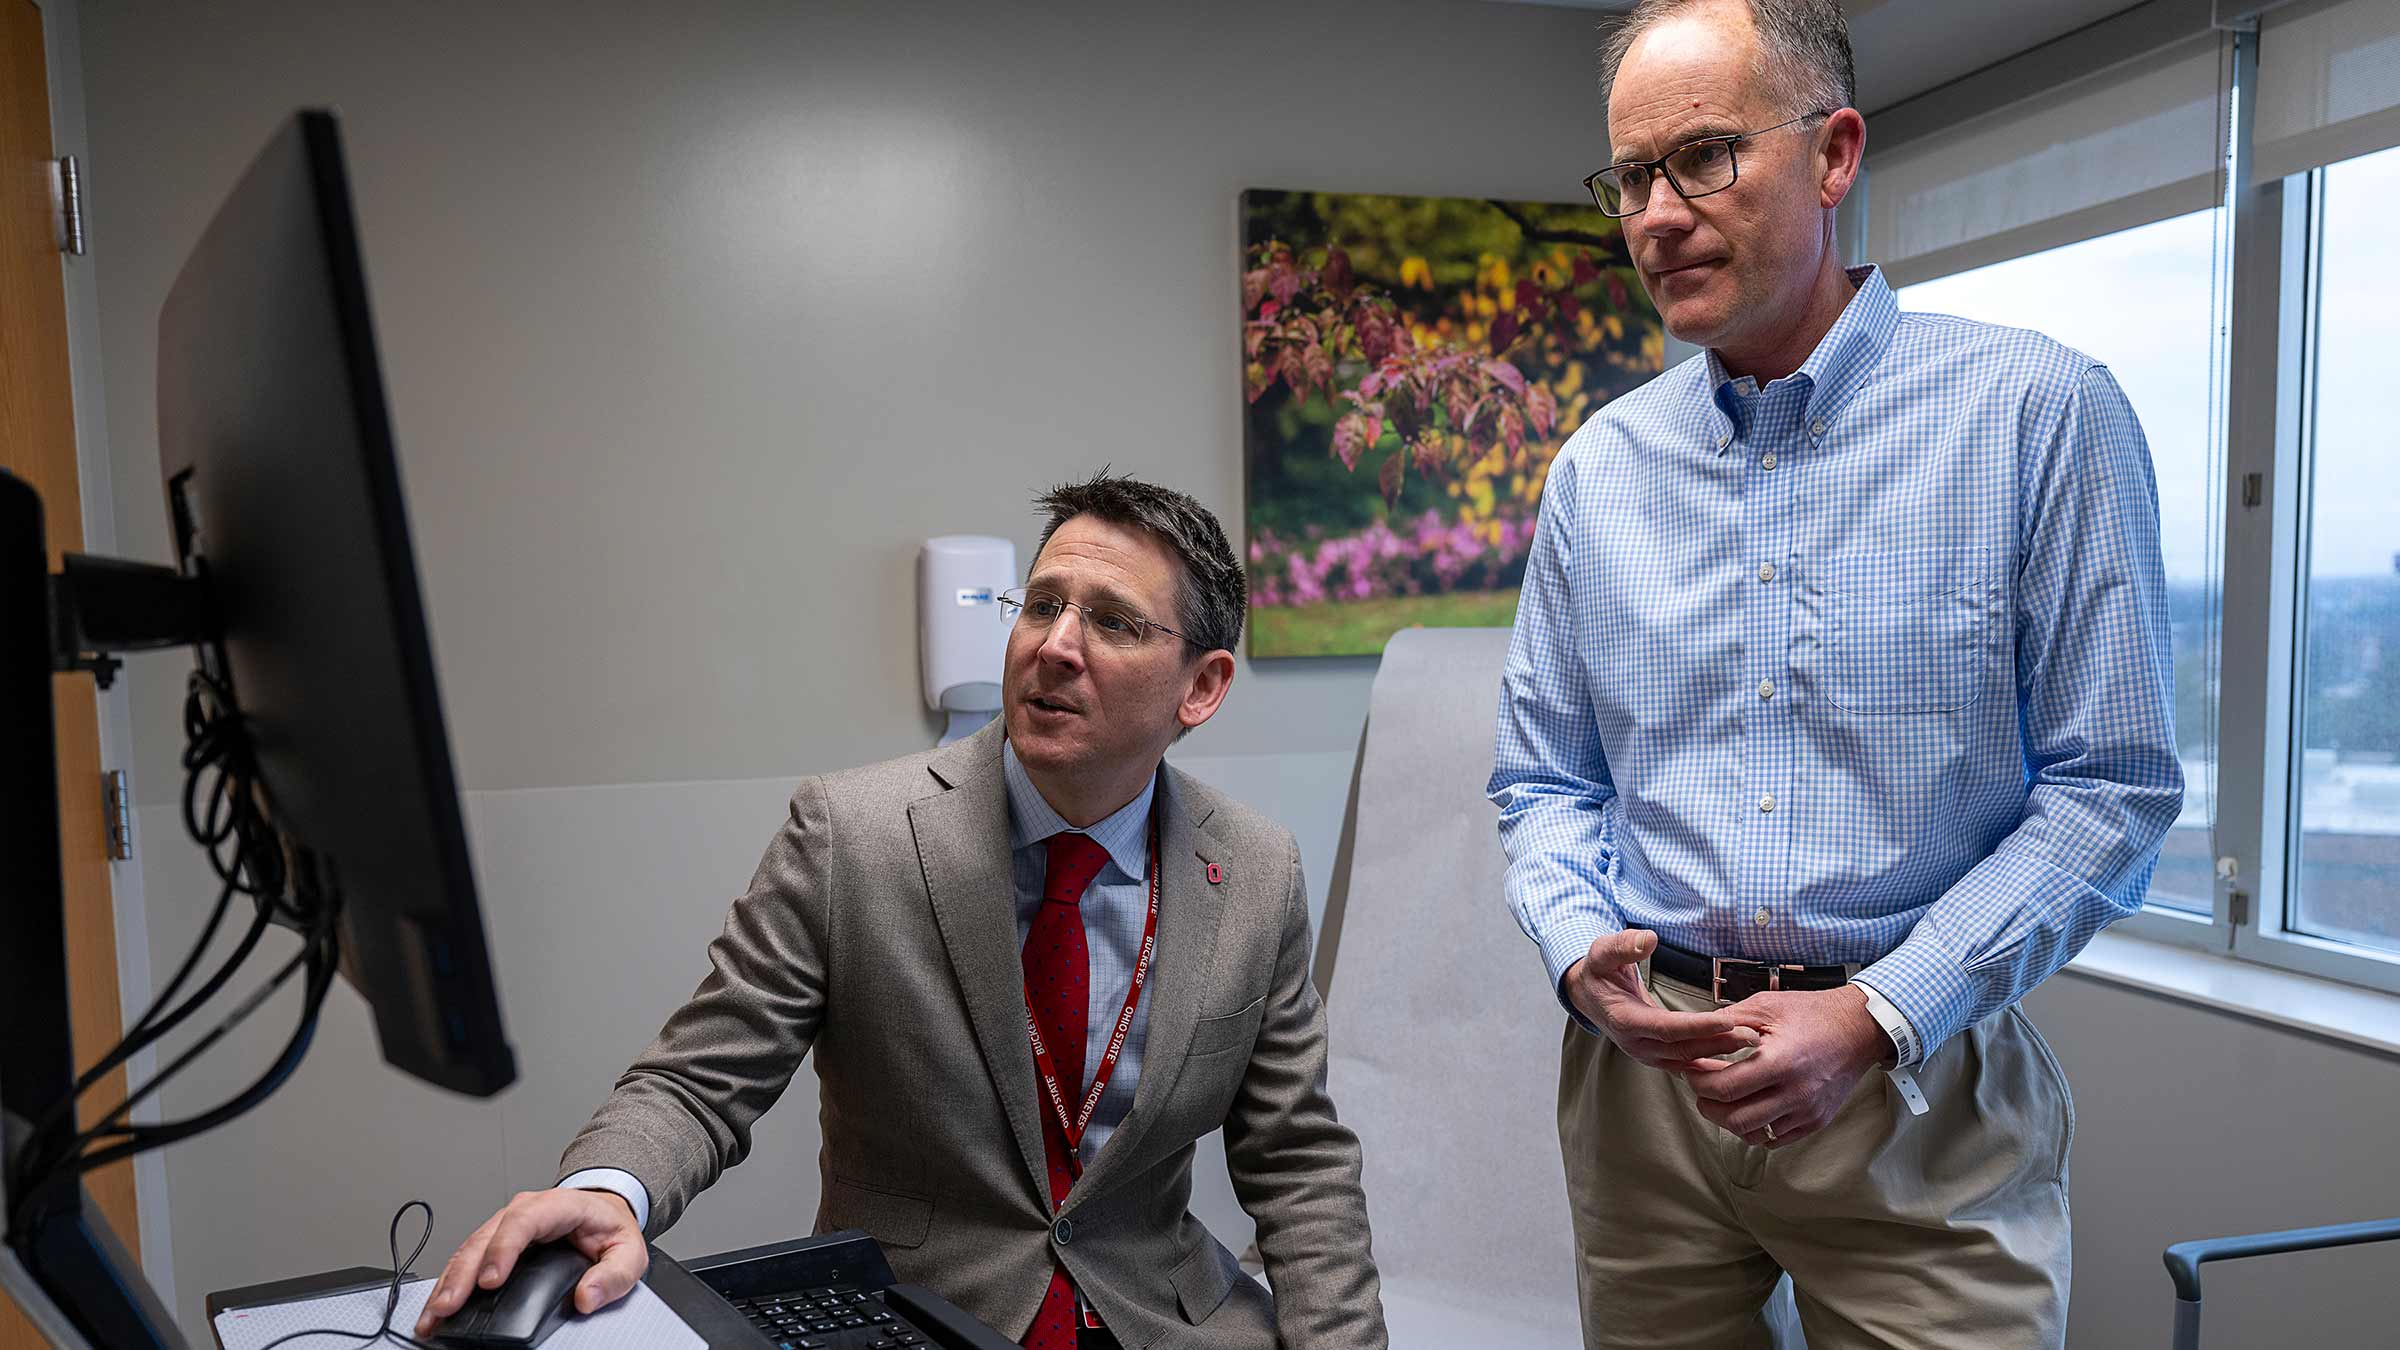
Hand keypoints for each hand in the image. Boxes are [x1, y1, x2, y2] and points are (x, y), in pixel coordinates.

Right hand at [413, 1187, 647, 1336]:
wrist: (603, 1214)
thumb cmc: (610, 1229)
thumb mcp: (628, 1251)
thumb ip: (613, 1276)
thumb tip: (587, 1297)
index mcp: (557, 1206)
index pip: (523, 1221)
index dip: (502, 1250)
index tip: (490, 1281)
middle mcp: (524, 1211)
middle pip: (484, 1238)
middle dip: (463, 1274)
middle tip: (447, 1306)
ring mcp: (504, 1225)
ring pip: (468, 1250)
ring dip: (449, 1282)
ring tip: (433, 1315)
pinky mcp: (493, 1243)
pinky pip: (466, 1260)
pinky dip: (450, 1284)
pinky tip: (437, 1308)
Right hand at [1564, 930, 1762, 1071]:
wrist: (1589, 995)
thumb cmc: (1598, 972)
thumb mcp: (1602, 952)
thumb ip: (1624, 945)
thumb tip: (1648, 939)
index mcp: (1625, 1020)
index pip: (1668, 1028)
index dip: (1699, 1026)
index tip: (1728, 1020)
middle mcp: (1636, 1044)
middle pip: (1684, 1049)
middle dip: (1720, 1043)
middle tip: (1753, 1035)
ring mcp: (1647, 1055)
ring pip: (1688, 1060)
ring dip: (1720, 1053)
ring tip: (1751, 1044)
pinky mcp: (1657, 1057)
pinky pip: (1687, 1066)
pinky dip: (1711, 1066)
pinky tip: (1735, 1066)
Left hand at [1683, 985, 1890, 1147]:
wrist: (1857, 1029)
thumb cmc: (1812, 1013)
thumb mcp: (1766, 1005)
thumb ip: (1727, 1022)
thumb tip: (1694, 1035)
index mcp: (1780, 1062)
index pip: (1724, 1088)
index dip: (1699, 1082)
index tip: (1691, 1071)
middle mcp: (1795, 1093)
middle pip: (1735, 1119)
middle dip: (1708, 1106)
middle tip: (1701, 1089)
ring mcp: (1807, 1111)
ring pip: (1753, 1134)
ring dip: (1730, 1119)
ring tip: (1724, 1098)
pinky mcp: (1815, 1121)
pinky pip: (1775, 1138)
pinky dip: (1755, 1127)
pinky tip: (1749, 1106)